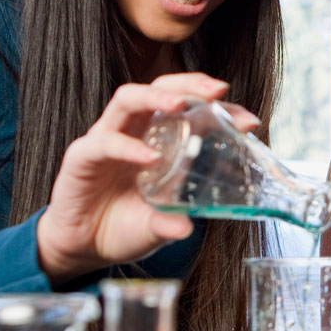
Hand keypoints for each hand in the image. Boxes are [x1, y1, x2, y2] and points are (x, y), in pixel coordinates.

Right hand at [36, 73, 261, 284]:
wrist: (85, 246)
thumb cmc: (126, 225)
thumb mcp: (160, 224)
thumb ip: (174, 220)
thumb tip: (189, 228)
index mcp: (158, 138)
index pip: (190, 107)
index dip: (218, 108)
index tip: (248, 121)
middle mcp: (133, 131)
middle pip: (159, 88)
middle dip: (189, 84)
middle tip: (217, 91)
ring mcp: (106, 140)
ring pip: (127, 99)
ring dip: (156, 98)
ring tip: (180, 105)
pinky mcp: (81, 157)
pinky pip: (104, 143)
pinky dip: (128, 147)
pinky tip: (149, 157)